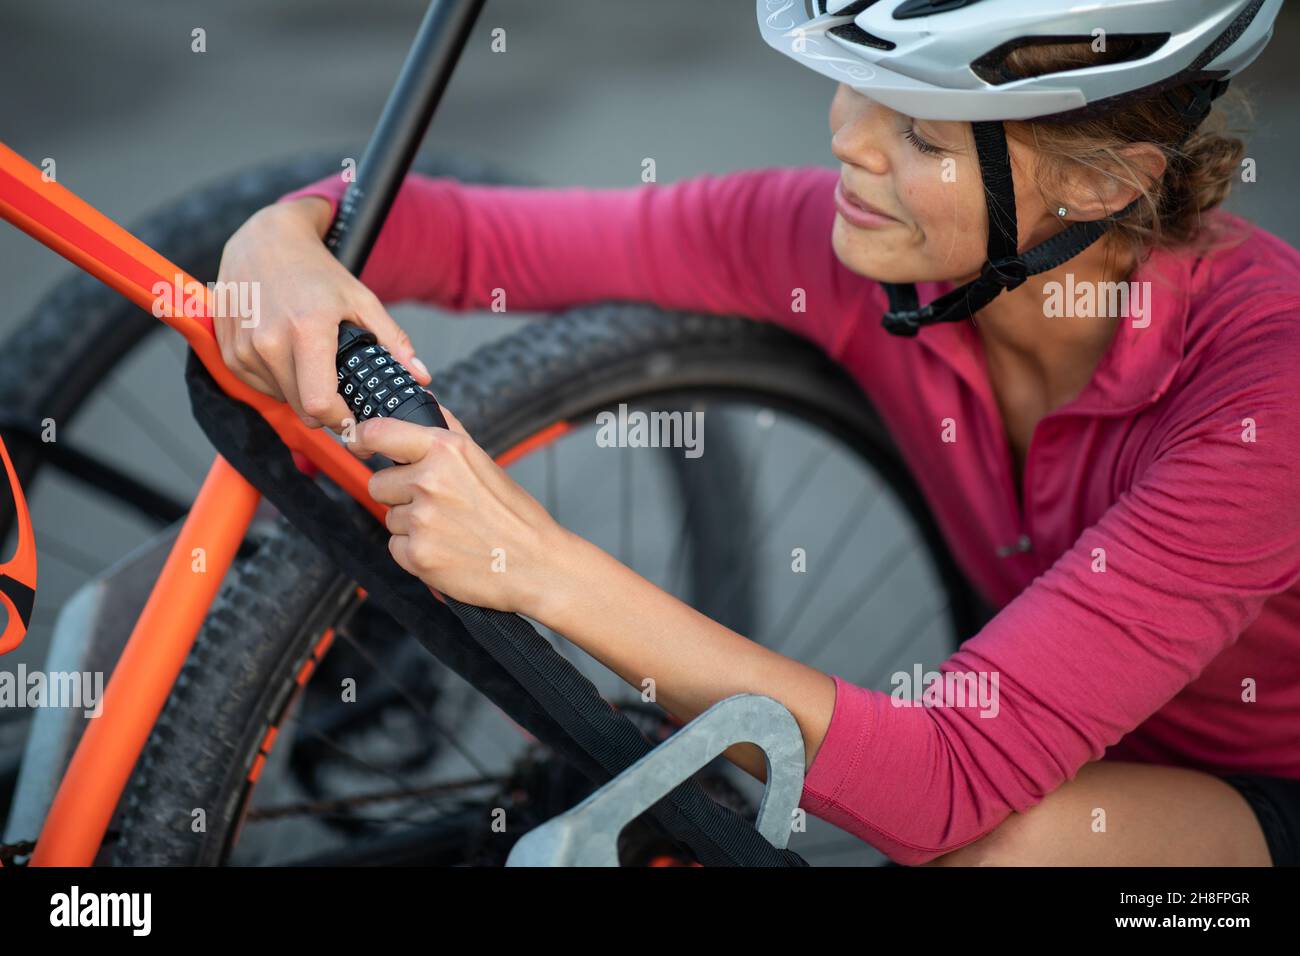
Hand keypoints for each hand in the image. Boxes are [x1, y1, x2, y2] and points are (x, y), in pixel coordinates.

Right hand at [213, 197, 431, 429]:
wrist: (265, 240)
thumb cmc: (316, 270)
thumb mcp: (362, 299)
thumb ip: (393, 340)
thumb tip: (420, 375)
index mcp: (306, 329)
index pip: (319, 405)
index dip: (341, 419)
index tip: (354, 416)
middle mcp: (268, 341)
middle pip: (301, 410)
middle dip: (325, 410)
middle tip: (339, 392)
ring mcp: (243, 347)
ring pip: (281, 400)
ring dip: (299, 393)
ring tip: (310, 361)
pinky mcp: (228, 351)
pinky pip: (258, 387)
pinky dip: (277, 382)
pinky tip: (287, 356)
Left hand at [353, 406, 568, 614]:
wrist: (537, 565)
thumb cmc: (515, 516)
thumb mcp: (485, 462)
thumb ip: (449, 434)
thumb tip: (425, 405)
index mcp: (448, 451)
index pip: (380, 432)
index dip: (363, 438)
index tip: (359, 443)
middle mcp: (430, 480)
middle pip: (379, 483)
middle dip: (400, 495)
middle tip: (438, 507)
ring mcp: (422, 519)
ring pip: (390, 517)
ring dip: (411, 526)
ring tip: (450, 531)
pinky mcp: (417, 554)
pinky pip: (396, 547)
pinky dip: (415, 552)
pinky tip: (446, 550)